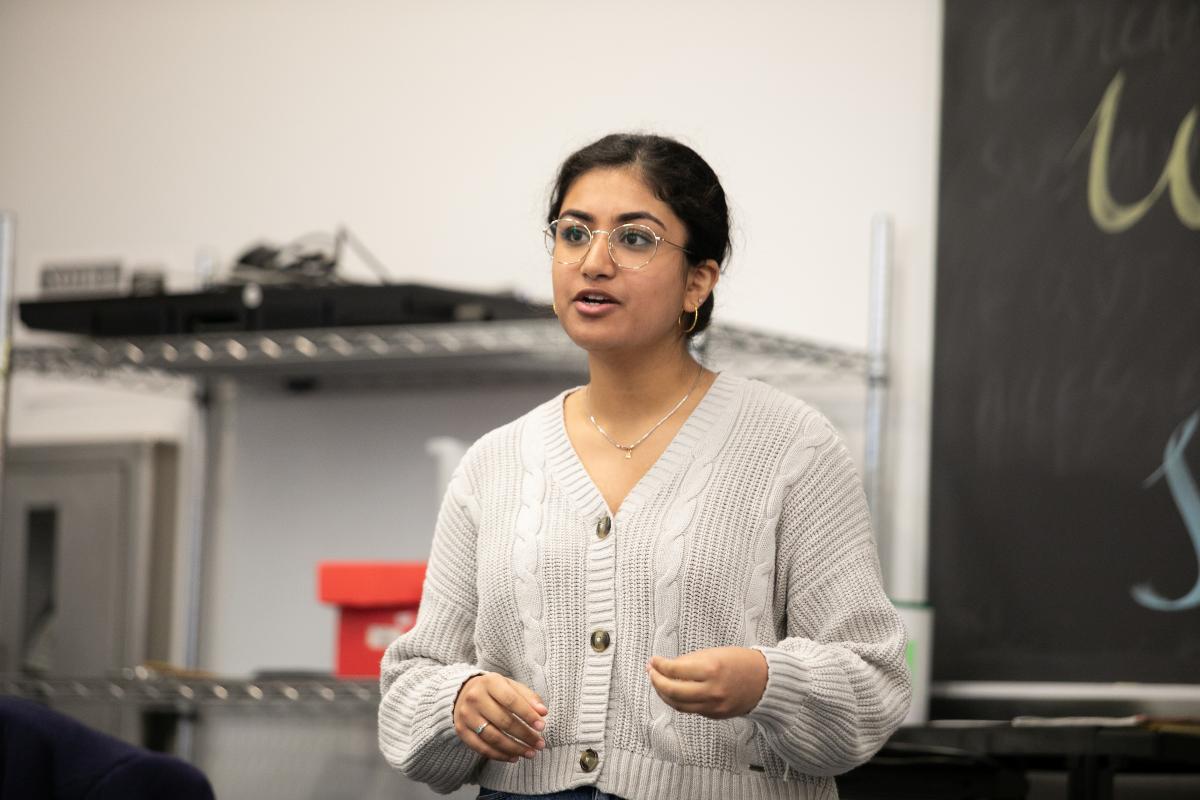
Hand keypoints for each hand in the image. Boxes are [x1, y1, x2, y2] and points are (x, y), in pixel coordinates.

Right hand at [453, 672, 547, 762]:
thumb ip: (528, 697)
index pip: (511, 700)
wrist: (462, 692)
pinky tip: (514, 757)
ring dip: (514, 748)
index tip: (542, 726)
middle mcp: (475, 698)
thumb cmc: (494, 690)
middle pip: (503, 721)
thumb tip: (543, 712)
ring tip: (530, 753)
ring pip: (493, 737)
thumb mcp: (510, 686)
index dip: (528, 715)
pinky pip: (482, 748)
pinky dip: (500, 755)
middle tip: (540, 744)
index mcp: (490, 682)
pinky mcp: (461, 730)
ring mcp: (466, 715)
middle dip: (525, 735)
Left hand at [646, 647, 767, 718]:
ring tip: (658, 683)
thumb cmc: (740, 661)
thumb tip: (666, 667)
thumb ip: (690, 661)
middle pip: (672, 692)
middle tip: (651, 672)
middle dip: (656, 681)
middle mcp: (711, 690)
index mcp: (711, 669)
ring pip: (678, 705)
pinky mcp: (716, 715)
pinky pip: (691, 709)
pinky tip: (674, 692)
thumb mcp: (714, 653)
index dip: (659, 665)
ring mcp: (714, 706)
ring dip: (663, 694)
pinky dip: (679, 701)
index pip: (674, 670)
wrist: (766, 681)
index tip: (653, 660)